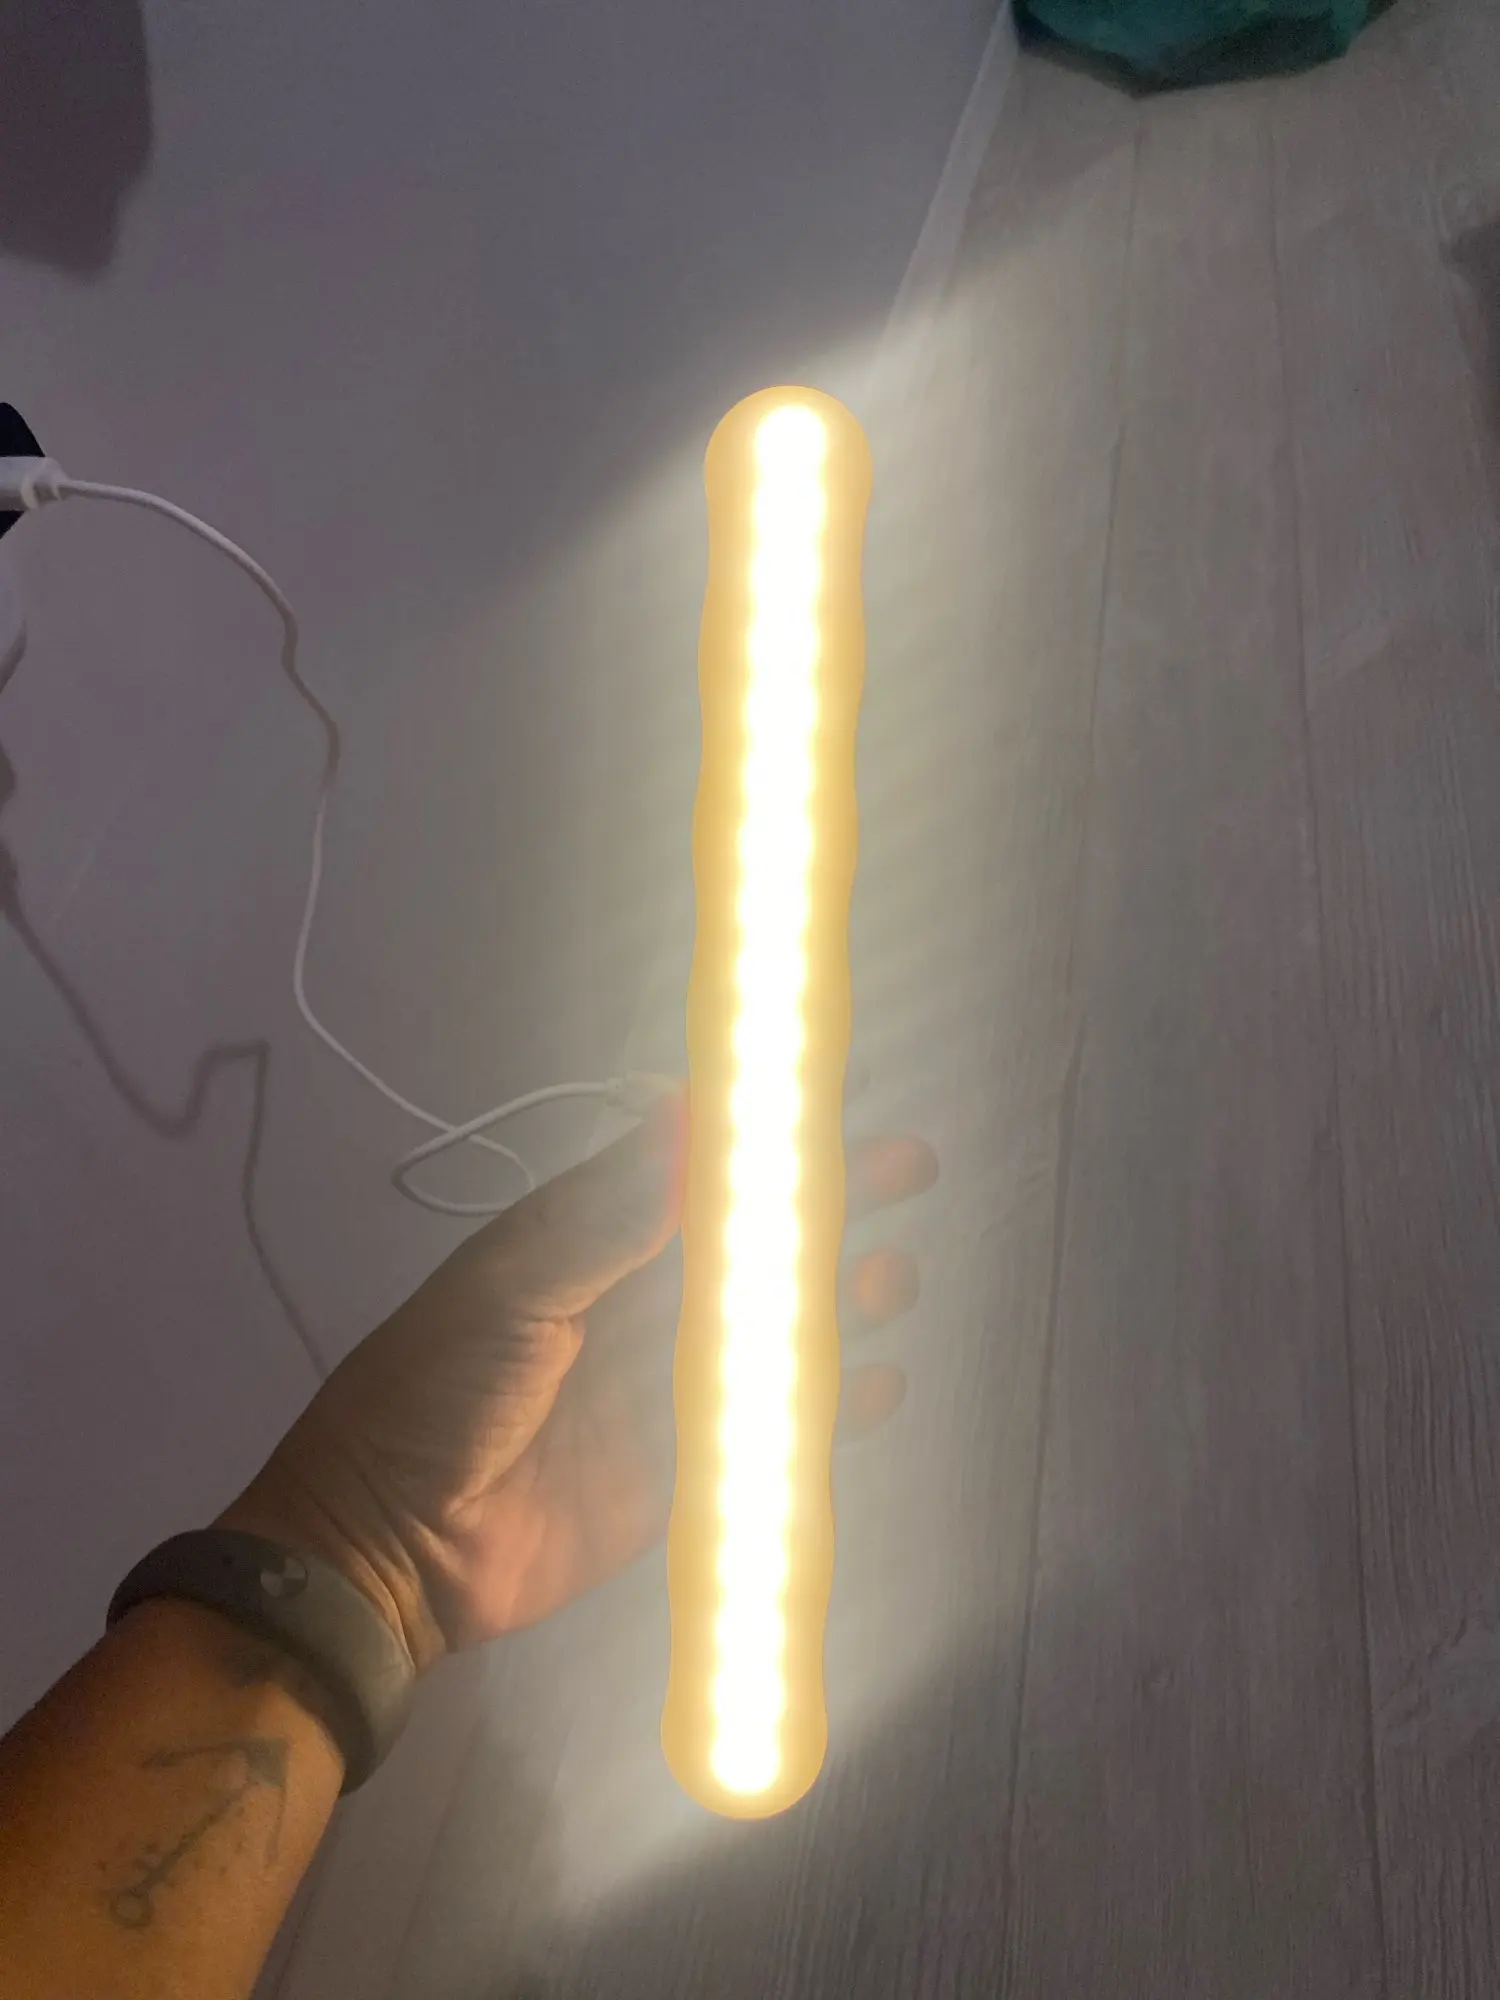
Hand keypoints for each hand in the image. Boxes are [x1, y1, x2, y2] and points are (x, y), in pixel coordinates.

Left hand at [221, 1094, 937, 1672]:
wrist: (385, 1551)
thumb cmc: (433, 1397)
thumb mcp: (507, 1291)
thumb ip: (602, 1218)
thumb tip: (689, 1116)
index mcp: (583, 1245)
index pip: (691, 1177)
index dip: (760, 1146)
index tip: (830, 1111)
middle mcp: (631, 1306)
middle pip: (745, 1251)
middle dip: (820, 1216)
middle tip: (908, 1176)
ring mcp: (657, 1392)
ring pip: (765, 1336)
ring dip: (832, 1305)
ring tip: (894, 1280)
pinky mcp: (675, 1476)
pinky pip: (760, 1434)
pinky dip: (819, 1413)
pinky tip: (873, 1391)